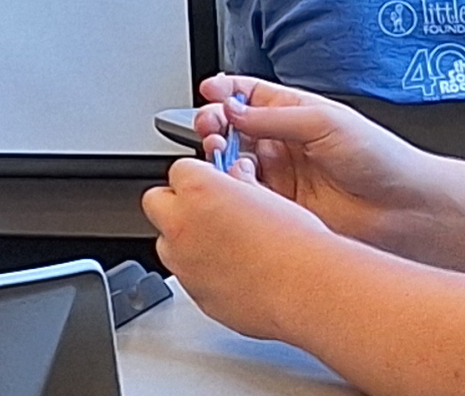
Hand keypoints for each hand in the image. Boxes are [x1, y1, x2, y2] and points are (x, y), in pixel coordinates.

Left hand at [141, 148, 332, 343]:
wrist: (308, 290)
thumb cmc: (296, 244)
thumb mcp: (266, 194)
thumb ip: (237, 183)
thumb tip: (233, 181)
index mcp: (199, 191)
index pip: (179, 170)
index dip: (198, 177)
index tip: (211, 184)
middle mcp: (182, 225)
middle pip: (157, 203)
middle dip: (177, 205)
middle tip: (207, 211)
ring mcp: (184, 263)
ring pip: (167, 243)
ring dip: (186, 241)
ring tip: (224, 246)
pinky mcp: (194, 294)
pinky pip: (187, 276)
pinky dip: (202, 272)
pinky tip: (233, 273)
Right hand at [183, 75, 446, 252]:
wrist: (405, 209)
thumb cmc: (381, 159)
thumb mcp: (325, 123)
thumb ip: (274, 117)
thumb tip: (231, 108)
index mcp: (297, 114)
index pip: (249, 96)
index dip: (225, 91)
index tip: (208, 91)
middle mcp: (285, 144)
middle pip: (235, 129)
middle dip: (216, 123)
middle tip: (211, 126)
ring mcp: (282, 177)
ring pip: (235, 162)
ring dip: (222, 156)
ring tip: (222, 154)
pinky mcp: (282, 208)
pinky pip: (247, 195)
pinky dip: (235, 188)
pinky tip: (240, 182)